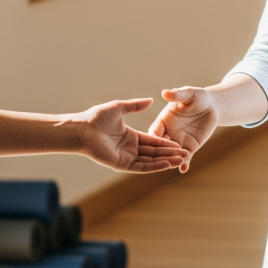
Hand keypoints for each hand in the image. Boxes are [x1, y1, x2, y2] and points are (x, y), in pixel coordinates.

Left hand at [73, 98, 189, 172]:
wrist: (82, 129)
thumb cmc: (96, 117)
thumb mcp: (119, 108)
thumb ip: (135, 105)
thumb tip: (151, 100)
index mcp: (130, 136)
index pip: (152, 141)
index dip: (166, 142)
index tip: (179, 142)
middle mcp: (129, 148)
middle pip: (154, 152)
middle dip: (169, 153)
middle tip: (186, 153)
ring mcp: (126, 158)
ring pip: (150, 161)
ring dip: (165, 161)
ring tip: (181, 160)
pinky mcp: (121, 165)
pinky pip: (141, 167)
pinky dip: (154, 166)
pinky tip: (166, 164)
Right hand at [150, 87, 219, 172]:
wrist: (212, 107)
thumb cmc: (198, 97)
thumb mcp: (189, 94)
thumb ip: (178, 95)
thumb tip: (166, 92)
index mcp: (163, 120)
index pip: (155, 130)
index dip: (153, 137)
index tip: (152, 142)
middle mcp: (168, 133)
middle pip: (161, 146)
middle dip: (162, 152)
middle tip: (163, 158)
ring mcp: (178, 142)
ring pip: (172, 154)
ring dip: (172, 160)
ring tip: (175, 164)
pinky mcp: (189, 148)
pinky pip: (185, 157)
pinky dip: (184, 164)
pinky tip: (183, 169)